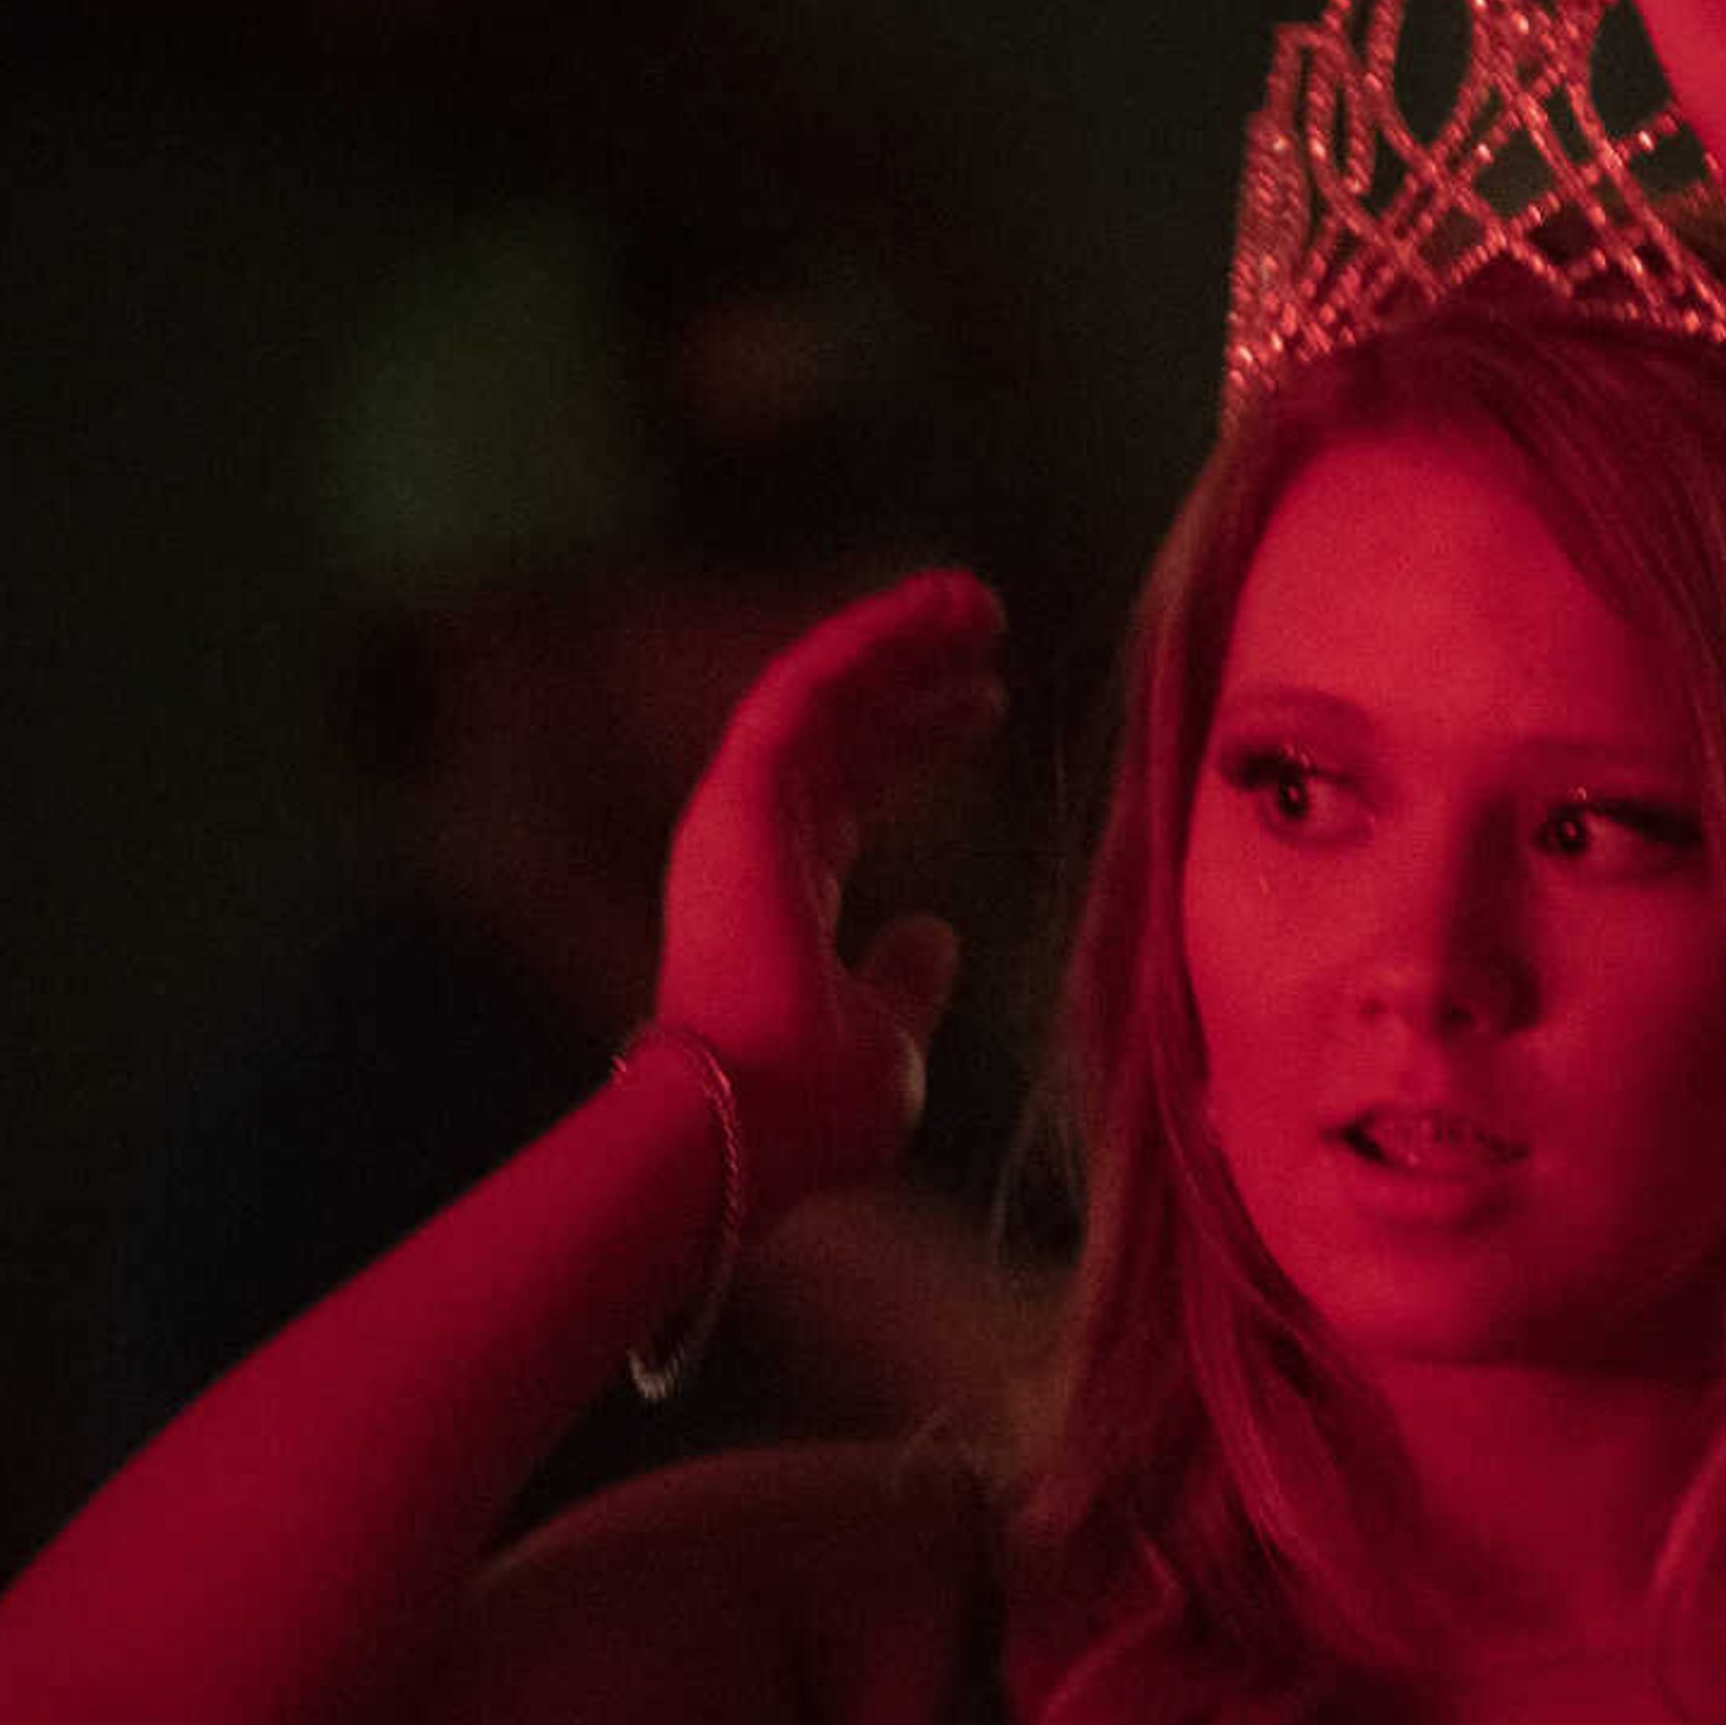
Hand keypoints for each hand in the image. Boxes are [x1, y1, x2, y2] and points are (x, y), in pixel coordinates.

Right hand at [653, 568, 1005, 1209]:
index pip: (853, 789)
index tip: (986, 698)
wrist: (741, 1130)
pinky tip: (922, 613)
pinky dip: (862, 645)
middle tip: (985, 615)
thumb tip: (935, 934)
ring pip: (823, 693)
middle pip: (842, 727)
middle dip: (912, 664)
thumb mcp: (888, 1044)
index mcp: (783, 894)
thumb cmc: (806, 1113)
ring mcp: (739, 817)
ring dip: (895, 634)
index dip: (917, 735)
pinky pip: (802, 694)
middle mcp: (755, 843)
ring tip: (973, 594)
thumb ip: (904, 985)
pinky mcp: (739, 800)